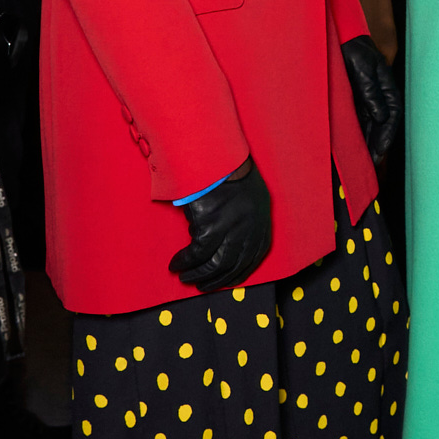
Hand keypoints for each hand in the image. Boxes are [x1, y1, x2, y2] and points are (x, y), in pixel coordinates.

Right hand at [168, 158, 272, 290]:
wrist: (212, 154)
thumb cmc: (227, 170)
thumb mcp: (250, 195)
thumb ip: (247, 219)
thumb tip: (231, 242)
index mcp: (262, 218)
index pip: (255, 256)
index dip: (240, 272)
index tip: (226, 281)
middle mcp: (249, 226)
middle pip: (233, 264)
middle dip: (215, 279)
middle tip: (200, 285)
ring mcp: (230, 227)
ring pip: (214, 263)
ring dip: (197, 274)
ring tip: (184, 276)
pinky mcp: (210, 225)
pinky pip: (196, 253)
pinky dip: (184, 261)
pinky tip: (176, 264)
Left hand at [342, 34, 400, 166]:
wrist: (336, 35)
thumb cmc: (352, 47)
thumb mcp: (362, 67)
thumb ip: (370, 91)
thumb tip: (380, 115)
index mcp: (386, 84)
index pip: (393, 113)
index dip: (388, 134)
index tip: (381, 150)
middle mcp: (378, 93)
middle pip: (381, 123)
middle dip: (377, 144)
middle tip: (371, 164)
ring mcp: (366, 97)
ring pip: (369, 124)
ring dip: (366, 141)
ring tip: (362, 161)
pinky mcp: (353, 98)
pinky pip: (356, 119)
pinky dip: (356, 133)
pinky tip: (351, 146)